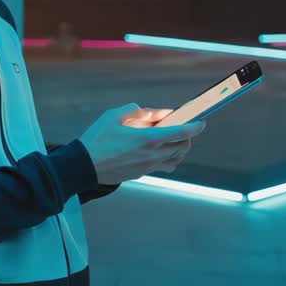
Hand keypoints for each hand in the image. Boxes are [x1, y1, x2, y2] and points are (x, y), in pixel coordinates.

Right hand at [78, 103, 205, 184]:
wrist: (84, 166)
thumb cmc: (98, 139)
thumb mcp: (115, 116)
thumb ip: (140, 112)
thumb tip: (158, 113)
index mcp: (147, 138)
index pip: (181, 133)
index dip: (195, 127)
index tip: (201, 122)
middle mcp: (152, 154)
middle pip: (183, 147)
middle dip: (188, 136)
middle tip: (182, 128)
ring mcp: (149, 166)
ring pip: (176, 159)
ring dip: (180, 148)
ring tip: (173, 139)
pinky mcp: (143, 173)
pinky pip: (165, 166)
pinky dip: (170, 158)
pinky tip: (162, 151)